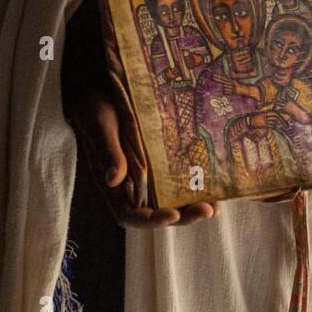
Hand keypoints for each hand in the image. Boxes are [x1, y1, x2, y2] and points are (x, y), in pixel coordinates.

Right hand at [68, 85, 218, 228]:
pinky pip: (175, 183)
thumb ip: (109, 152)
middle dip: (183, 216)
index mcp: (112, 185)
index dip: (151, 220)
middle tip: (207, 210)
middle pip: (156, 214)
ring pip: (169, 203)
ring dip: (191, 208)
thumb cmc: (96, 108)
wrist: (99, 90)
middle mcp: (130, 187)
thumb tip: (112, 180)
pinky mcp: (158, 166)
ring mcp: (146, 178)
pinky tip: (213, 187)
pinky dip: (193, 189)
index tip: (172, 215)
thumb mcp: (101, 126)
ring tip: (215, 206)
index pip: (131, 215)